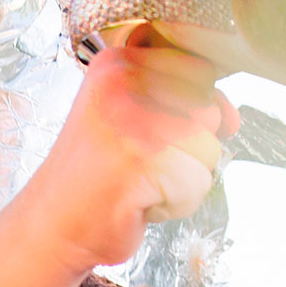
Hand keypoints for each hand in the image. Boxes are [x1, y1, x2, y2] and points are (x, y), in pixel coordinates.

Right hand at [15, 24, 237, 271]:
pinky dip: (175, 203)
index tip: (145, 131)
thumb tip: (232, 116)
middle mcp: (123, 82)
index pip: (200, 69)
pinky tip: (137, 200)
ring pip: (209, 149)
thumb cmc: (97, 174)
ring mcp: (132, 120)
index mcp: (118, 61)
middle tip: (138, 159)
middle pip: (209, 109)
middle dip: (187, 146)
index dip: (188, 108)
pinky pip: (197, 183)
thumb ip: (185, 101)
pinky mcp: (143, 161)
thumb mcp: (133, 115)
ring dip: (182, 177)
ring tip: (137, 180)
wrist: (54, 224)